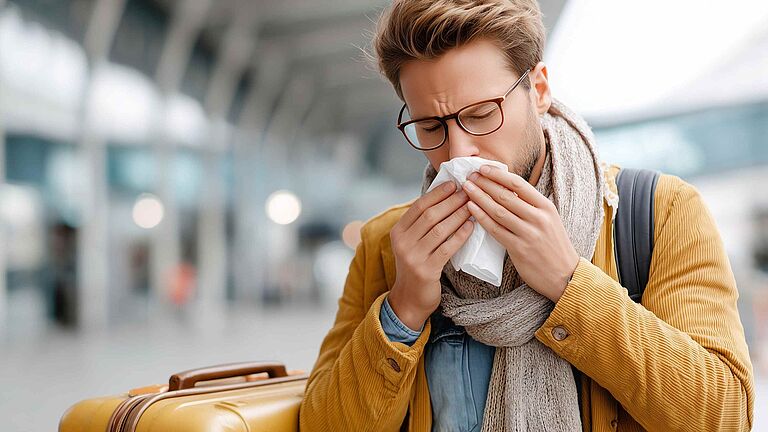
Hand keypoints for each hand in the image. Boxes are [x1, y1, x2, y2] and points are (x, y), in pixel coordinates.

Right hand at [388, 182, 473, 329]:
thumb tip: (443, 198)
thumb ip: (421, 225)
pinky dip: (460, 235)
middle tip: (468, 191)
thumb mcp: (411, 243)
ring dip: (458, 215)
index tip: (454, 184)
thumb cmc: (417, 266)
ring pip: (440, 229)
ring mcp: (412, 257)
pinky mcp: (426, 270)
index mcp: (398, 232)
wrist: (410, 299)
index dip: (437, 194)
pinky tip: (471, 226)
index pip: (418, 206)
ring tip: (472, 206)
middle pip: (430, 215)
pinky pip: (447, 247)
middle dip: (451, 201)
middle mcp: (402, 242)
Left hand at [461, 165, 579, 302]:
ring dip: (479, 197)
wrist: (565, 276)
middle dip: (484, 183)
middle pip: (505, 195)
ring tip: (466, 188)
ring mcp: (529, 233)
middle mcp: (538, 218)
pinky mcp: (519, 249)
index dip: (498, 174)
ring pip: (498, 211)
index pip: (518, 184)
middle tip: (469, 176)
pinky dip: (481, 217)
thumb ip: (531, 206)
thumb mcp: (549, 220)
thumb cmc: (554, 246)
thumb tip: (506, 189)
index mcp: (546, 207)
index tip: (483, 168)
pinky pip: (495, 230)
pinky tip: (471, 209)